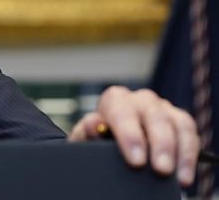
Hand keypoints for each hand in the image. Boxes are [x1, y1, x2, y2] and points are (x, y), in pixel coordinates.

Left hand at [68, 86, 198, 185]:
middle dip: (160, 145)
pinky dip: (189, 155)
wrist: (110, 138)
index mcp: (115, 99)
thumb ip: (87, 131)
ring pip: (177, 123)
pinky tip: (184, 176)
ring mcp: (163, 108)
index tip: (136, 161)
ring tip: (177, 177)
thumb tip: (93, 125)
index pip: (122, 113)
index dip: (130, 137)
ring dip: (179, 151)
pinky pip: (189, 134)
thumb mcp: (87, 136)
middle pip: (154, 116)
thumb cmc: (98, 137)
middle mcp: (141, 99)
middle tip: (161, 170)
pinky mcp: (180, 121)